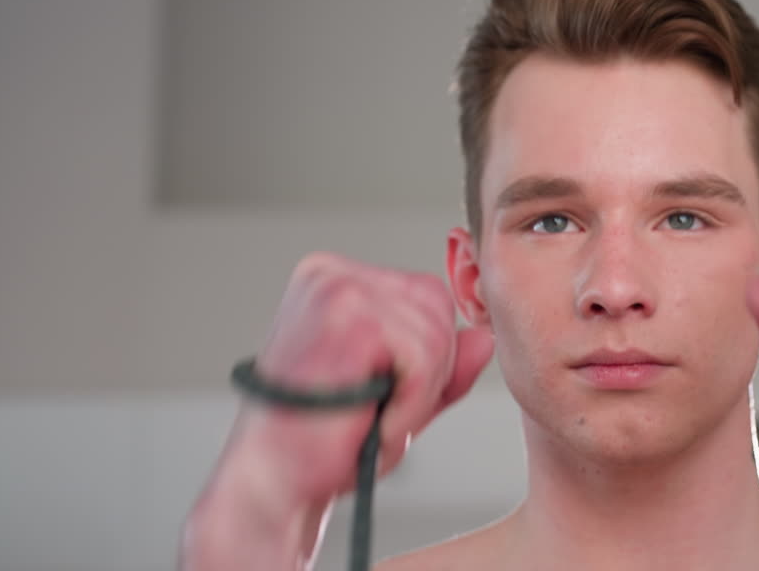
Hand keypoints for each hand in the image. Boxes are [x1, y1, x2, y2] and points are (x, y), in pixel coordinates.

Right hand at [222, 253, 494, 505]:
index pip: (427, 294)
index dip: (429, 356)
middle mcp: (331, 272)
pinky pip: (425, 355)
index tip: (385, 397)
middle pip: (437, 304)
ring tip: (375, 422)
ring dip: (420, 395)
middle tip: (382, 415)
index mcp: (335, 278)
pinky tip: (374, 424)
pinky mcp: (347, 315)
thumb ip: (443, 366)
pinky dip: (413, 403)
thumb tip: (484, 339)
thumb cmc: (324, 444)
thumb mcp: (398, 397)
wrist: (273, 486)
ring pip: (438, 332)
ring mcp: (337, 287)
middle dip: (430, 373)